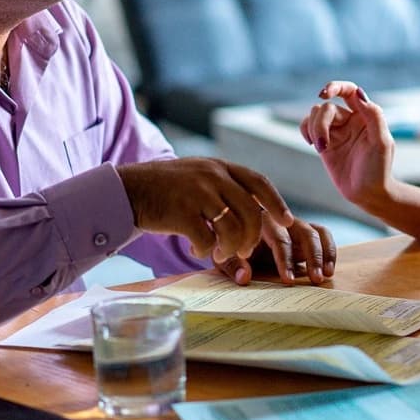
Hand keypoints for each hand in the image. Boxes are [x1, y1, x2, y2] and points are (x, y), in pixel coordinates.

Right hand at [116, 158, 291, 263]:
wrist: (130, 190)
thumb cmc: (169, 190)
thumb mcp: (200, 176)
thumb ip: (226, 187)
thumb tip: (259, 211)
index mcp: (220, 167)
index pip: (259, 182)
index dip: (277, 203)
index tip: (288, 221)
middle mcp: (212, 176)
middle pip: (250, 210)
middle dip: (253, 236)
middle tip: (247, 250)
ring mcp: (197, 193)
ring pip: (232, 228)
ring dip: (230, 247)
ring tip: (220, 252)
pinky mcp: (181, 212)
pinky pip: (206, 239)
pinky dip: (205, 250)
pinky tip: (197, 248)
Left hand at [215, 217, 336, 284]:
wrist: (231, 228)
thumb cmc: (228, 245)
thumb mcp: (223, 255)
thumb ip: (232, 266)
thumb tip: (245, 279)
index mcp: (260, 222)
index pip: (278, 240)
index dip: (285, 260)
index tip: (289, 280)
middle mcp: (280, 219)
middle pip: (302, 233)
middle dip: (311, 257)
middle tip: (315, 279)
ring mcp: (294, 223)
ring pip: (315, 232)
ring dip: (323, 254)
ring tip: (325, 276)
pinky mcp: (304, 229)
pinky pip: (323, 234)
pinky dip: (329, 250)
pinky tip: (330, 269)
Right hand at [299, 81, 394, 207]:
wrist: (368, 193)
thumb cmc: (379, 169)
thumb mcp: (381, 142)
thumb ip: (373, 116)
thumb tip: (358, 93)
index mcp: (366, 114)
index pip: (349, 91)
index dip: (335, 87)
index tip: (323, 94)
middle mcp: (350, 119)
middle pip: (326, 107)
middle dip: (320, 124)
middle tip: (322, 146)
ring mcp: (336, 130)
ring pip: (315, 115)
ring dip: (313, 129)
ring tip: (320, 148)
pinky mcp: (324, 142)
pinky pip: (308, 126)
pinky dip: (305, 131)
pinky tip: (313, 144)